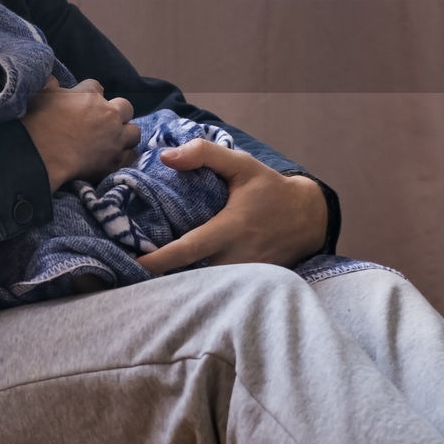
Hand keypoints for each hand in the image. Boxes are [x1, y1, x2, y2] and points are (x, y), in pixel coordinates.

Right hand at [21, 78, 139, 191]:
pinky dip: (124, 156)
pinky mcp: (114, 162)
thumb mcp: (40, 96)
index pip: (97, 87)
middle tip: (102, 122)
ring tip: (112, 141)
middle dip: (117, 112)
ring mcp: (115, 139)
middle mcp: (108, 115)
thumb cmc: (37, 123)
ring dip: (125, 135)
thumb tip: (52, 79)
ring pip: (134, 132)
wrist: (39, 155)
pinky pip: (131, 157)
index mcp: (91, 96)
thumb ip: (50, 86)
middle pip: (125, 107)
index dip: (90, 95)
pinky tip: (114, 158)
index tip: (82, 103)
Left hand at [136, 139, 327, 274]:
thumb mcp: (242, 163)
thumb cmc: (269, 188)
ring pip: (207, 287)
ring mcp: (247, 275)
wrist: (310, 217)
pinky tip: (179, 282)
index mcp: (232, 228)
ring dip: (181, 284)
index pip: (190, 249)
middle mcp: (238, 257)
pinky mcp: (252, 284)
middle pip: (194, 276)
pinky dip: (200, 287)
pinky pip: (220, 289)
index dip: (161, 259)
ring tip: (150, 279)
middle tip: (134, 271)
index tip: (136, 262)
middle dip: (166, 278)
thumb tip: (165, 157)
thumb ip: (204, 154)